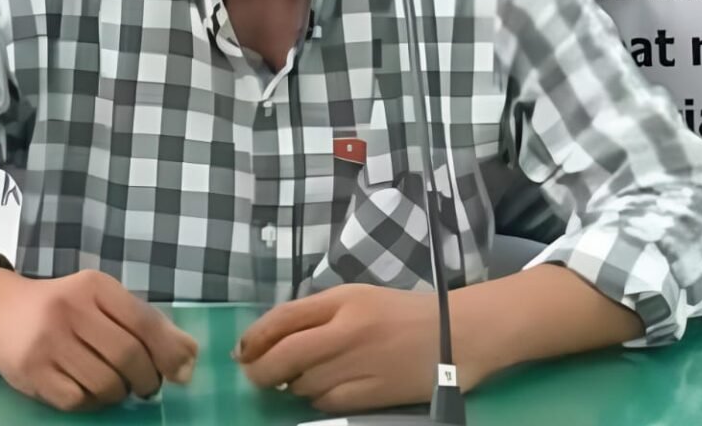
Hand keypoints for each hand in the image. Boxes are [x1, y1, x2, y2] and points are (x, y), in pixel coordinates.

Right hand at [0, 269, 199, 411]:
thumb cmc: (63, 307)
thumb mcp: (103, 301)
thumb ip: (145, 323)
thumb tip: (190, 358)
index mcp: (95, 287)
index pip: (144, 321)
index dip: (169, 351)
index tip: (182, 372)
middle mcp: (70, 310)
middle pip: (127, 355)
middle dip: (147, 378)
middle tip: (148, 385)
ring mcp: (47, 342)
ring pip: (104, 381)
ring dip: (120, 393)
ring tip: (119, 387)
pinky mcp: (30, 372)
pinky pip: (76, 399)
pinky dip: (93, 402)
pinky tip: (91, 393)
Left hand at [235, 283, 475, 413]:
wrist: (459, 334)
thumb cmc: (405, 312)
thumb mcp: (360, 298)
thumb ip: (318, 313)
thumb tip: (269, 340)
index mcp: (344, 300)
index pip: (283, 318)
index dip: (254, 337)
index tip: (242, 351)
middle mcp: (347, 331)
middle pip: (282, 357)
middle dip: (261, 370)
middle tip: (258, 375)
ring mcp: (358, 365)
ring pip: (301, 384)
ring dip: (294, 384)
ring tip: (308, 376)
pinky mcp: (371, 394)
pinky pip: (324, 404)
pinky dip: (318, 400)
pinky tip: (330, 389)